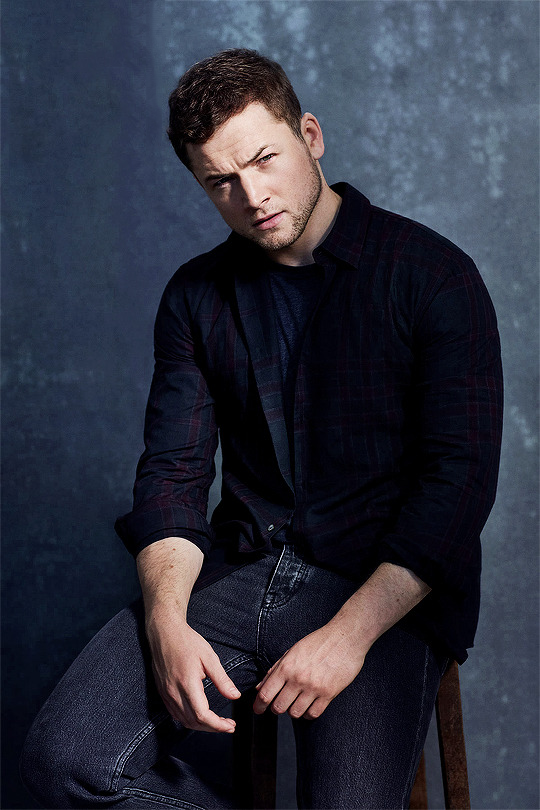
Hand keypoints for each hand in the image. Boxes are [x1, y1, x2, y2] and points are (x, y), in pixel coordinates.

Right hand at [146, 608, 240, 732]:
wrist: (164, 632)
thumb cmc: (187, 641)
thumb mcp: (209, 657)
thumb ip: (222, 679)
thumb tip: (235, 696)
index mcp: (187, 683)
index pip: (202, 715)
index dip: (218, 725)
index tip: (231, 725)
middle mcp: (174, 692)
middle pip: (194, 722)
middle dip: (213, 728)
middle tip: (229, 726)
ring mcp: (166, 694)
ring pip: (184, 721)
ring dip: (201, 726)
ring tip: (217, 723)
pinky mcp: (162, 693)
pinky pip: (176, 714)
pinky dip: (189, 720)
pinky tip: (200, 716)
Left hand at [253, 622, 365, 719]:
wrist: (344, 637)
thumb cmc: (317, 642)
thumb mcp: (292, 651)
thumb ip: (275, 669)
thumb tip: (259, 687)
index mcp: (287, 666)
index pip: (266, 694)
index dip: (258, 705)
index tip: (258, 709)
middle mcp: (298, 678)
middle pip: (278, 707)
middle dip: (275, 708)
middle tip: (279, 705)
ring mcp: (314, 687)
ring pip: (295, 713)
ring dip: (292, 711)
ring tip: (295, 703)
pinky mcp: (329, 693)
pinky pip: (313, 714)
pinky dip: (308, 713)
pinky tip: (308, 705)